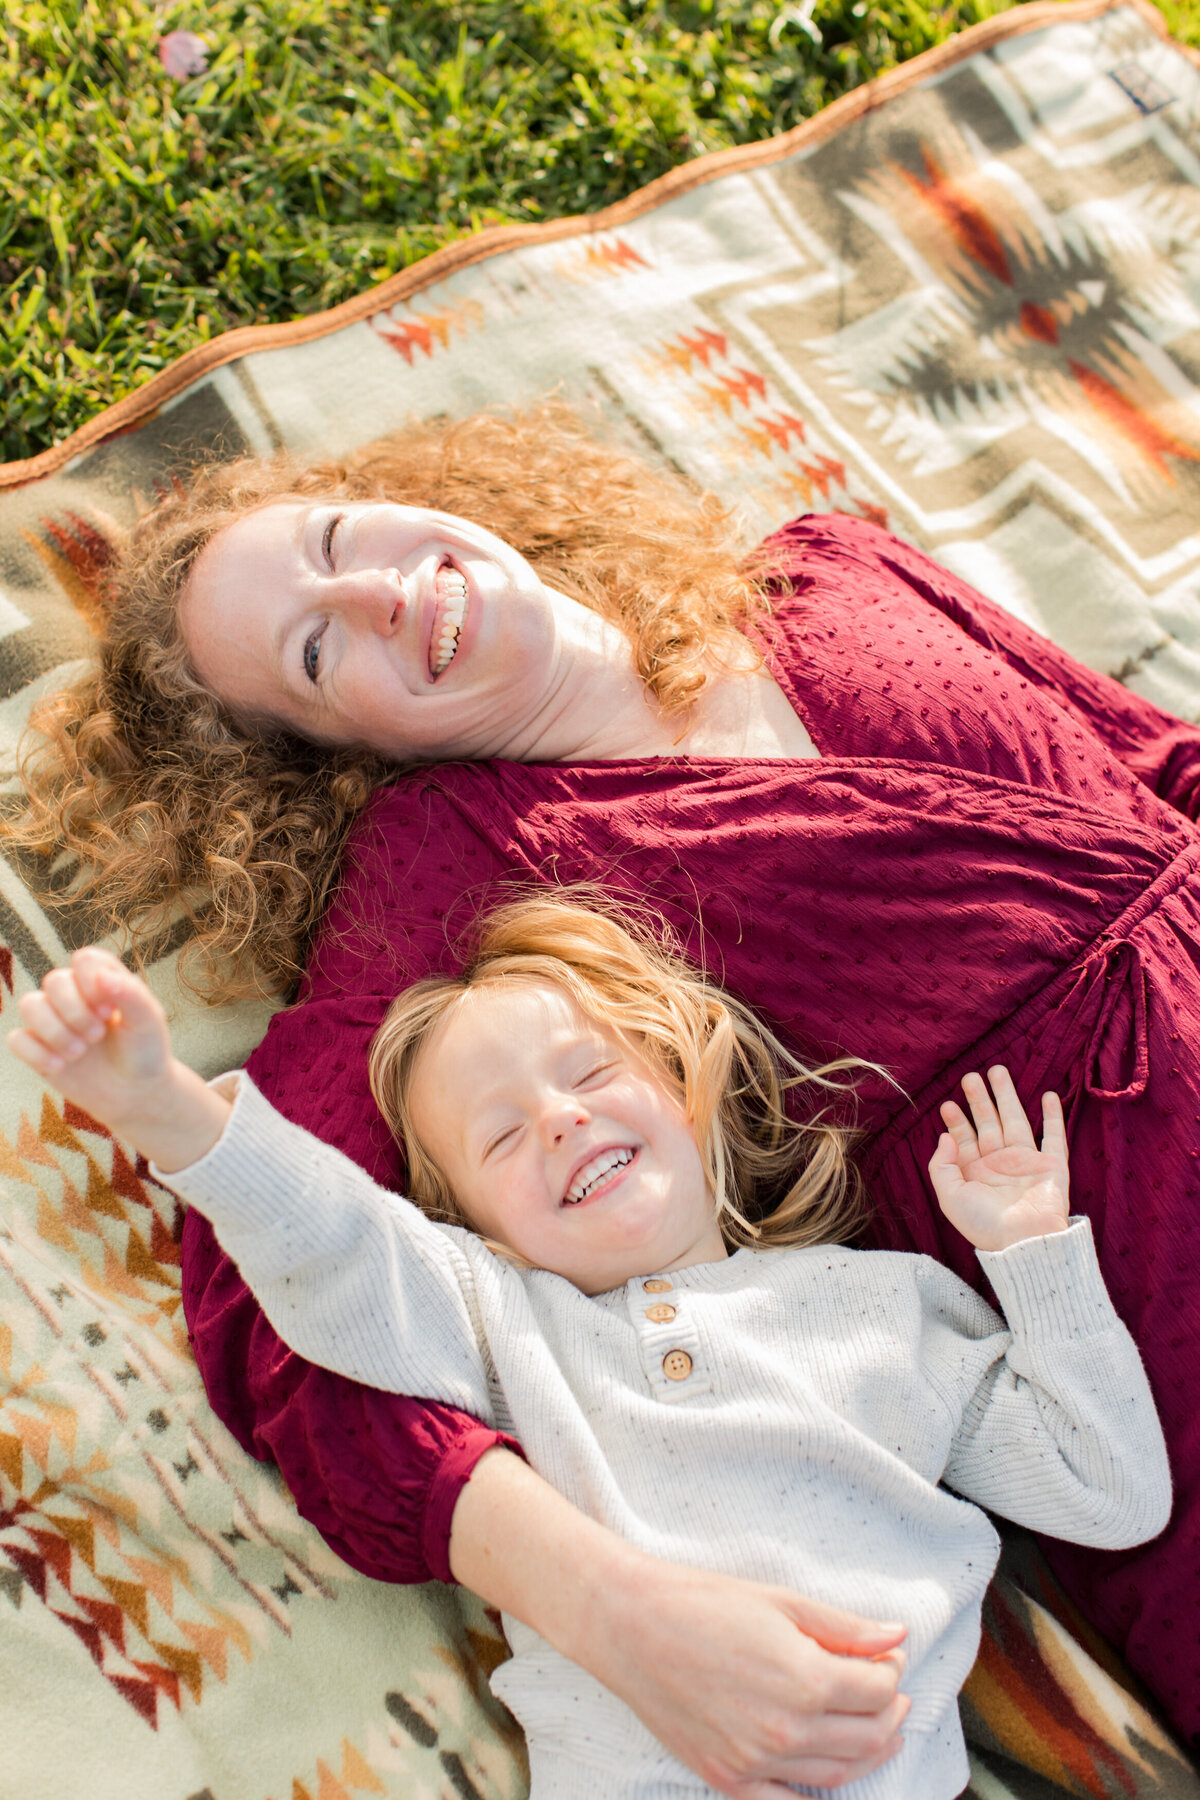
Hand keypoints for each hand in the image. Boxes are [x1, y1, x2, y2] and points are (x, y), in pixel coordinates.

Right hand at [6, 947, 229, 1170]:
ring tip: (79, 1053)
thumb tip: (103, 976)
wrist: (134, 1093)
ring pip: (29, 1004)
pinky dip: (36, 1054)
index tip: (110, 1012)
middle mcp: (74, 994)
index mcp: (102, 979)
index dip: (92, 984)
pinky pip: (16, 1039)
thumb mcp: (148, 1022)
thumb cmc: (144, 1051)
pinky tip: (60, 1067)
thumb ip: (132, 995)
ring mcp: (53, 1020)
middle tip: (97, 1036)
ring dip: (54, 1031)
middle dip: (75, 1012)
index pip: (84, 959)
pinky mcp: (38, 1047)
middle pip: (54, 981)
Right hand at [449, 1448, 907, 1794]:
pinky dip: (819, 1793)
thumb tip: (897, 1636)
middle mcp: (786, 1730)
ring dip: (868, 1752)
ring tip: (876, 1729)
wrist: (630, 1625)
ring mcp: (756, 1762)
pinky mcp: (728, 1779)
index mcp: (805, 1679)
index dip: (891, 1671)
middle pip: (868, 1735)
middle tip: (891, 1692)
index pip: (878, 1690)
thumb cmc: (701, 1603)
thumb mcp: (781, 1601)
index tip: (886, 1657)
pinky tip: (830, 1770)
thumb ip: (846, 1627)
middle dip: (890, 1712)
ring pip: (839, 1773)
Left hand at [930, 1065, 1068, 1251]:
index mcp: (976, 1173)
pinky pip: (1054, 1136)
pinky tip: (1048, 1095)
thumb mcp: (950, 1197)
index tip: (947, 1104)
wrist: (1025, 1243)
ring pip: (1016, 1121)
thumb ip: (942, 1166)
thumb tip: (944, 1137)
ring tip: (998, 1071)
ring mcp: (1026, 1163)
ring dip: (1008, 1096)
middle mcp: (1000, 1164)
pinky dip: (1053, 1116)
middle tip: (970, 1076)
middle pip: (988, 1123)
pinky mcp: (1052, 1166)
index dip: (956, 1122)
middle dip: (979, 1100)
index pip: (964, 1140)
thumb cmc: (985, 1225)